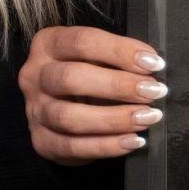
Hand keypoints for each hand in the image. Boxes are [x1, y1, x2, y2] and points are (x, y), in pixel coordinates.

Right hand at [19, 25, 166, 161]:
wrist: (61, 106)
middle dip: (119, 86)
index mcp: (49, 44)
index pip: (82, 42)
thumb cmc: (88, 72)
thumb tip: (153, 66)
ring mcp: (35, 110)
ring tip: (147, 117)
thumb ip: (118, 57)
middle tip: (153, 92)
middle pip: (71, 78)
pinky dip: (107, 146)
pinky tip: (133, 141)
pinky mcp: (42, 141)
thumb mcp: (97, 55)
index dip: (120, 52)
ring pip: (69, 118)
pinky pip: (73, 147)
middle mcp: (35, 75)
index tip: (153, 63)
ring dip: (115, 119)